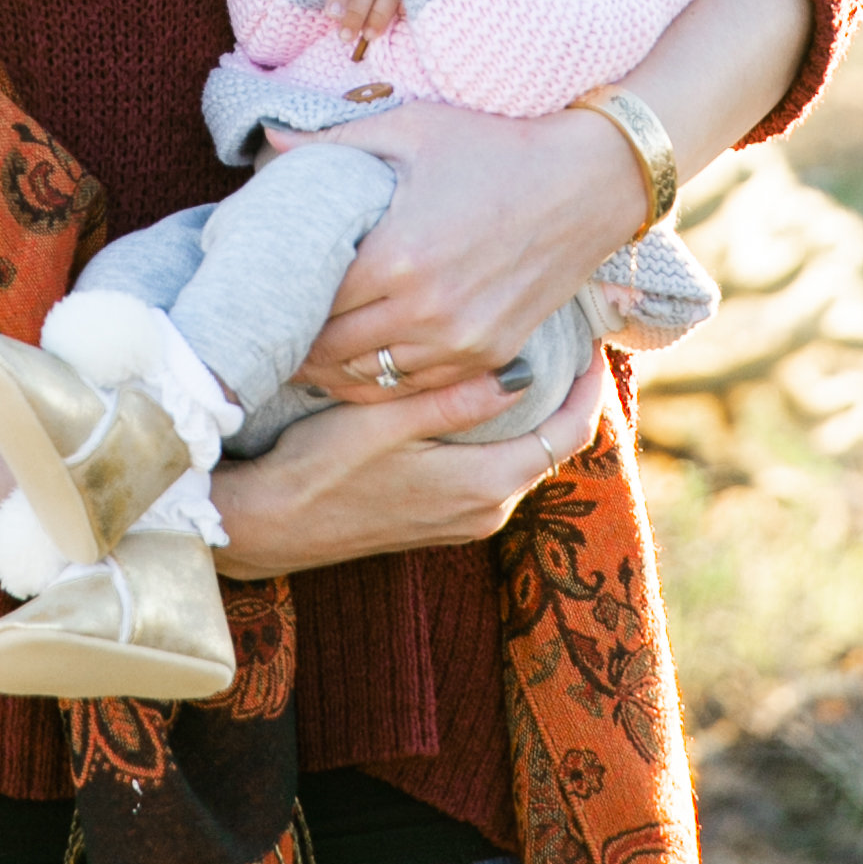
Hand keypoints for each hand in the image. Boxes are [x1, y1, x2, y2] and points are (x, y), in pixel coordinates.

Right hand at [210, 348, 613, 576]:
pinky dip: (504, 433)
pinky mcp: (438, 518)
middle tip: (568, 336)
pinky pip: (494, 470)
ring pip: (521, 458)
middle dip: (567, 395)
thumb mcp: (384, 421)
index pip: (567, 435)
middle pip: (551, 447)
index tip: (596, 341)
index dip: (591, 388)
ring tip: (534, 355)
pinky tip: (486, 397)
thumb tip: (521, 370)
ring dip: (534, 414)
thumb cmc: (317, 468)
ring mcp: (461, 520)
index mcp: (482, 488)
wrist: (266, 526)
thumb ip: (454, 398)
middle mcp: (483, 512)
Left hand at [303, 0, 813, 396]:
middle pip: (331, 352)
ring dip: (332, 374)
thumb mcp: (410, 130)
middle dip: (293, 346)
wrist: (588, 182)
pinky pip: (419, 390)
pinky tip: (358, 369)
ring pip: (371, 381)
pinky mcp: (491, 356)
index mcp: (397, 256)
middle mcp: (426, 311)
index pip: (311, 304)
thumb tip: (265, 146)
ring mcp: (463, 342)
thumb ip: (333, 142)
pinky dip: (382, 385)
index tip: (252, 304)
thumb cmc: (493, 146)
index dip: (276, 308)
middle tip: (263, 339)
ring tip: (300, 358)